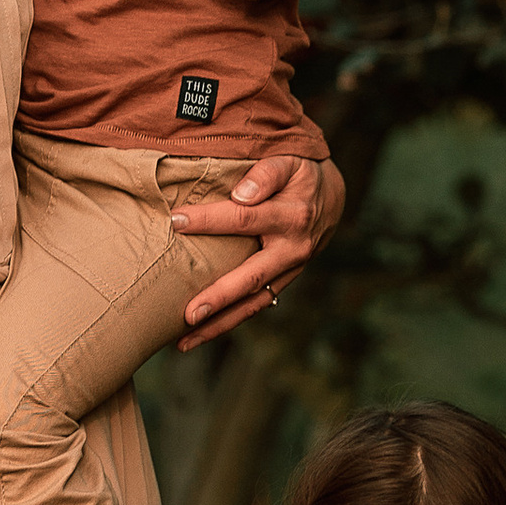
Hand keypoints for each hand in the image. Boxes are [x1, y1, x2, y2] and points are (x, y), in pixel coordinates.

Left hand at [172, 155, 344, 347]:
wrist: (330, 197)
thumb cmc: (300, 174)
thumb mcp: (288, 162)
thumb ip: (266, 174)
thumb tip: (241, 193)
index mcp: (291, 216)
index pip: (243, 218)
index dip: (208, 219)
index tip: (175, 220)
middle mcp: (292, 250)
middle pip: (251, 277)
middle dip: (219, 297)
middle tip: (188, 314)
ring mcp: (289, 272)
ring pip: (253, 303)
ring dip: (220, 324)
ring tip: (185, 341)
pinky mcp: (283, 283)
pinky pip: (256, 305)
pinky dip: (230, 321)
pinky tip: (201, 334)